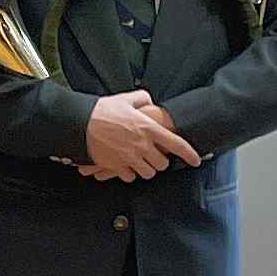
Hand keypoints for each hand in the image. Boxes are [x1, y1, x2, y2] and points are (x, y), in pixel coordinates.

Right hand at [80, 92, 201, 181]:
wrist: (80, 123)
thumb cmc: (102, 111)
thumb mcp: (126, 98)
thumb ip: (143, 99)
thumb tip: (150, 102)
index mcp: (148, 128)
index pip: (176, 144)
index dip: (189, 154)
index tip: (196, 160)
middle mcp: (142, 145)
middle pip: (162, 164)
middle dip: (160, 161)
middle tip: (154, 155)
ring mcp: (130, 157)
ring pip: (148, 173)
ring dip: (147, 169)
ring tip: (141, 161)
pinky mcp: (116, 166)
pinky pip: (130, 177)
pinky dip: (130, 173)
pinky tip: (126, 165)